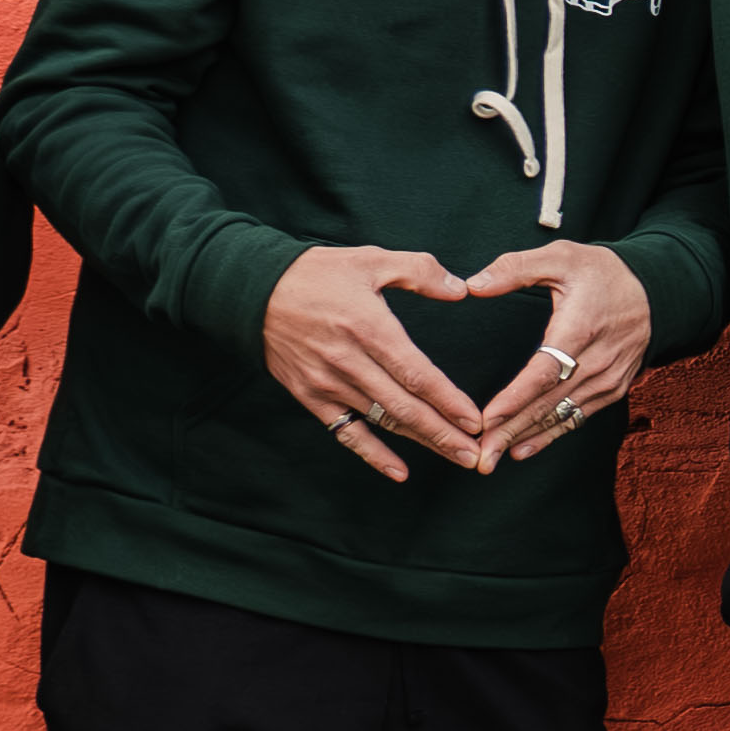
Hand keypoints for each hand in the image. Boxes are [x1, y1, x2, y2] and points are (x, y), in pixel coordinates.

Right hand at [256, 243, 513, 483]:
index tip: (475, 420)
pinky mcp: (310, 396)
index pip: (416, 374)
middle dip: (444, 433)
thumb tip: (461, 290)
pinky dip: (373, 454)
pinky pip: (346, 431)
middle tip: (477, 454)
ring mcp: (327, 383)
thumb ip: (419, 271)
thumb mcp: (370, 259)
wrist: (253, 289)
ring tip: (456, 458)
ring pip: (383, 421)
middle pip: (404, 406)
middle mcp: (348, 361)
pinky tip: (399, 471)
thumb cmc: (317, 273)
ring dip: (422, 442)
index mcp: (368, 327)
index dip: (448, 400)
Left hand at [447, 241, 652, 460]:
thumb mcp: (561, 256)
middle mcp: (597, 361)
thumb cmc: (602, 273)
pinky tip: (522, 449)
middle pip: (548, 403)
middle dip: (511, 430)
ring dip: (524, 437)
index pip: (545, 371)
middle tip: (480, 456)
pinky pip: (577, 417)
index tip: (487, 418)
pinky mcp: (612, 389)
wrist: (655, 291)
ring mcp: (608, 379)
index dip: (516, 398)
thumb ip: (515, 268)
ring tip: (492, 459)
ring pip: (560, 414)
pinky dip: (549, 435)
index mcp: (581, 328)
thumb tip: (473, 285)